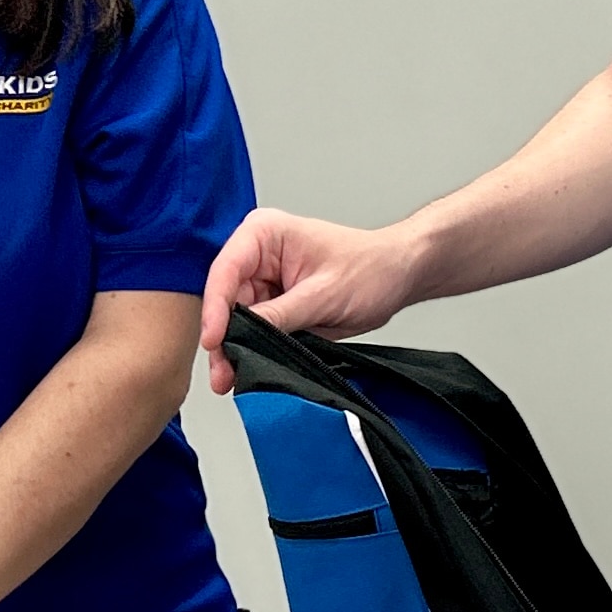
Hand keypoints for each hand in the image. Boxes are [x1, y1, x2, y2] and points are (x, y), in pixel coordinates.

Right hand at [199, 209, 426, 393]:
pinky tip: (248, 368)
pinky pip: (254, 329)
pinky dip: (251, 349)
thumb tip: (242, 335)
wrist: (398, 276)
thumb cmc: (371, 268)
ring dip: (234, 349)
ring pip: (235, 319)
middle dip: (223, 337)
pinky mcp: (274, 303)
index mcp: (265, 233)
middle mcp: (258, 254)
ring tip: (230, 378)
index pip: (226, 271)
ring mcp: (265, 280)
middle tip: (222, 373)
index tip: (213, 340)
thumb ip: (280, 315)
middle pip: (225, 300)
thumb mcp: (324, 294)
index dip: (215, 309)